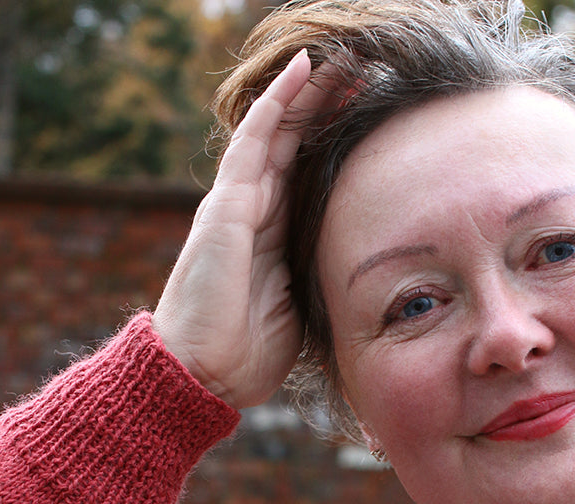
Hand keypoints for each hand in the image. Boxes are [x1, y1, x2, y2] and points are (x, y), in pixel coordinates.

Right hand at [153, 51, 330, 410]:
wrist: (203, 373)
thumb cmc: (247, 356)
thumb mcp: (299, 312)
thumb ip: (316, 280)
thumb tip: (354, 272)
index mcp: (272, 240)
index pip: (307, 178)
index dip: (334, 145)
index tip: (372, 117)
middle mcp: (253, 214)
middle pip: (294, 147)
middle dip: (325, 110)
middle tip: (362, 71)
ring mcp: (237, 206)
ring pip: (276, 133)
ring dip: (306, 95)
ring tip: (338, 59)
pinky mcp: (226, 206)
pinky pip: (252, 142)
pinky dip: (275, 104)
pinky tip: (300, 72)